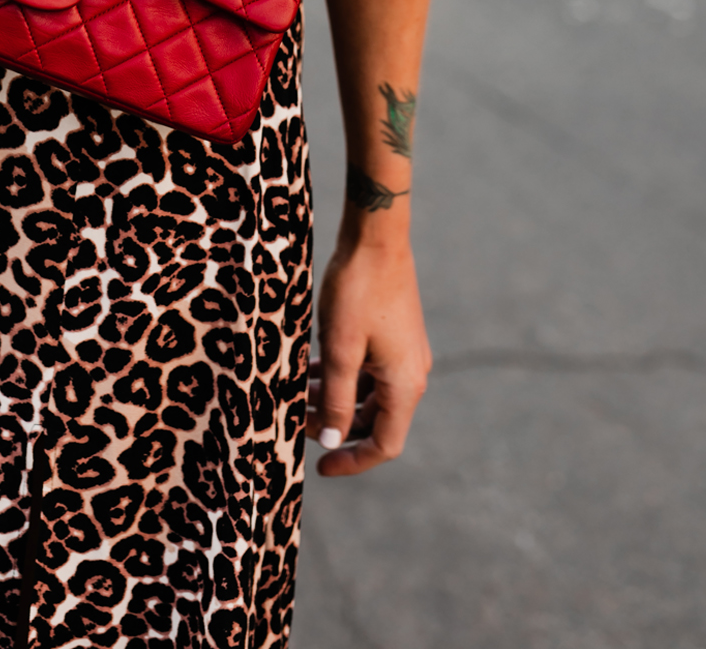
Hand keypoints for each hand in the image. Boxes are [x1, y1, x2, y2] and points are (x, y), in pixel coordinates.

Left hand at [306, 229, 430, 475]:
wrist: (376, 237)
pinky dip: (341, 376)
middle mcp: (410, 374)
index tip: (320, 467)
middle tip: (296, 421)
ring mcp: (403, 353)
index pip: (384, 444)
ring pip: (367, 394)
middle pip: (374, 421)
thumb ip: (337, 399)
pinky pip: (367, 370)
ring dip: (334, 399)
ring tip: (295, 393)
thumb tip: (333, 440)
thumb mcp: (340, 349)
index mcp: (404, 385)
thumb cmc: (357, 291)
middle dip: (335, 426)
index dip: (352, 461)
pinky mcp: (393, 335)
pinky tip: (311, 369)